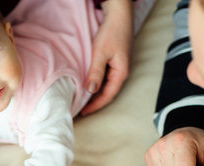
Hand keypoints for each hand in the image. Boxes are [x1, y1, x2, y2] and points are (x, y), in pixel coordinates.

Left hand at [82, 0, 133, 114]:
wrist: (119, 15)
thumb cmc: (112, 32)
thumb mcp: (100, 53)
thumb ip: (96, 73)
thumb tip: (90, 90)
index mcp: (121, 73)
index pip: (108, 96)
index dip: (95, 105)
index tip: (83, 112)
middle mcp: (123, 72)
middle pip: (108, 93)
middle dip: (95, 102)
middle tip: (81, 109)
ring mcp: (120, 67)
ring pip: (107, 85)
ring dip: (96, 93)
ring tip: (83, 100)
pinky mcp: (116, 61)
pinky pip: (107, 77)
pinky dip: (98, 83)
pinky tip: (89, 84)